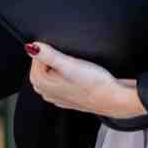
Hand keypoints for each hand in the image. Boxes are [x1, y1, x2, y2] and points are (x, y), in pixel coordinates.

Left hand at [26, 41, 144, 118]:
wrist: (116, 100)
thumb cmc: (95, 84)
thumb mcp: (70, 65)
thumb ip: (48, 55)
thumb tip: (31, 46)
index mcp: (40, 83)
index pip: (36, 56)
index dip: (52, 52)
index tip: (65, 57)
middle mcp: (45, 91)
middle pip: (43, 63)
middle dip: (56, 59)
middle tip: (73, 64)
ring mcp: (56, 96)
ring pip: (52, 71)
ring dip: (63, 66)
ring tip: (78, 70)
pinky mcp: (68, 97)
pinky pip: (62, 79)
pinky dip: (69, 75)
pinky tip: (80, 77)